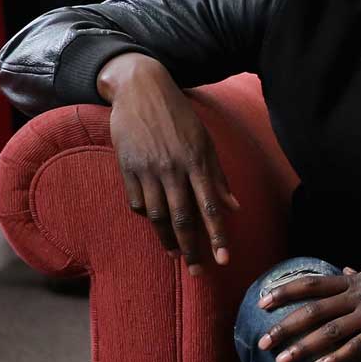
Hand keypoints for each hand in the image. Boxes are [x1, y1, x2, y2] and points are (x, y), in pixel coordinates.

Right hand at [98, 52, 238, 270]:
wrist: (141, 90)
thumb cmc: (180, 117)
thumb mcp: (205, 142)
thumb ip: (218, 176)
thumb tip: (234, 208)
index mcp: (197, 162)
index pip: (210, 207)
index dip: (217, 236)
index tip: (224, 259)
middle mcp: (172, 168)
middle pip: (182, 219)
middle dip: (191, 249)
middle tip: (197, 271)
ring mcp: (147, 169)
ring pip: (157, 216)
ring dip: (167, 240)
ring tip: (176, 255)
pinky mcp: (126, 168)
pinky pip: (137, 202)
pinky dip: (146, 216)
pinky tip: (154, 224)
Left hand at [256, 247, 360, 361]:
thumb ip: (358, 276)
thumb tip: (342, 271)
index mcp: (354, 281)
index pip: (311, 285)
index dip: (285, 292)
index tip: (262, 302)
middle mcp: (358, 295)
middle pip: (312, 310)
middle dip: (284, 327)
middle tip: (262, 343)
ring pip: (330, 330)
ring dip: (303, 346)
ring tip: (282, 361)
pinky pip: (358, 344)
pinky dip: (338, 356)